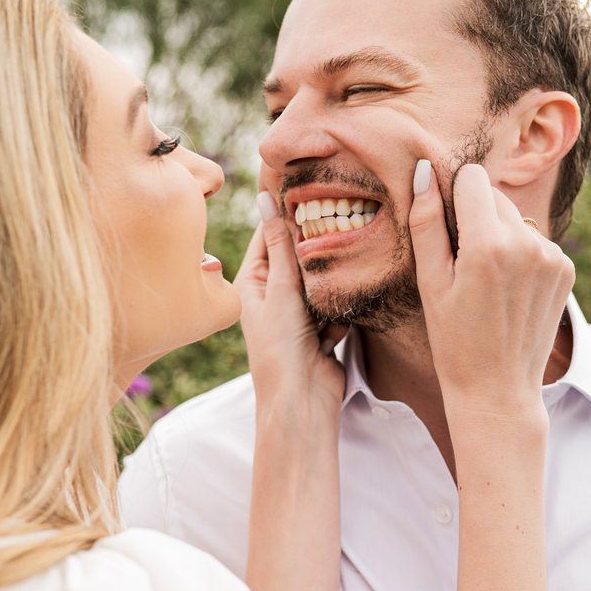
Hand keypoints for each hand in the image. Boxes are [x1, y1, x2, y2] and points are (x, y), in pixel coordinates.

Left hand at [233, 192, 346, 409]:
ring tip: (339, 273)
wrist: (301, 399)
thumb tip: (264, 197)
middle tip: (336, 226)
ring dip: (330, 281)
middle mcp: (273, 297)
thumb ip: (280, 243)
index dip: (286, 216)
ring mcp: (298, 315)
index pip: (268, 238)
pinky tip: (339, 317)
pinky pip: (334, 307)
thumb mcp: (279, 288)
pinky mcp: (320, 332)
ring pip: (320, 282)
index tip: (308, 191)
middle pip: (298, 259)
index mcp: (251, 284)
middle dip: (315, 250)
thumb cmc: (279, 347)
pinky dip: (339, 310)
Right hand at [408, 160, 573, 416]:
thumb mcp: (430, 282)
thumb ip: (426, 222)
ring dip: (500, 235)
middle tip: (464, 265)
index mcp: (489, 245)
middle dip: (476, 217)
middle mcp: (528, 244)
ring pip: (516, 218)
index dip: (455, 195)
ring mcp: (553, 257)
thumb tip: (424, 171)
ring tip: (487, 281)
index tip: (447, 226)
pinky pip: (536, 240)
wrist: (498, 389)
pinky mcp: (566, 269)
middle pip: (495, 196)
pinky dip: (522, 254)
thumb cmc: (454, 340)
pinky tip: (510, 290)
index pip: (474, 177)